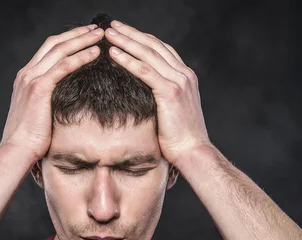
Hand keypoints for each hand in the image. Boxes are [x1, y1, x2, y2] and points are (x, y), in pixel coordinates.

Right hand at [0, 25, 104, 161]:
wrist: (17, 150)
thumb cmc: (30, 139)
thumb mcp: (39, 114)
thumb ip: (49, 101)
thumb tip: (67, 101)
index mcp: (26, 78)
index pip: (48, 50)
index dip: (68, 40)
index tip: (85, 36)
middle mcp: (27, 74)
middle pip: (54, 44)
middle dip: (76, 34)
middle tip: (96, 30)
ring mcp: (31, 79)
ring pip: (60, 50)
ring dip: (81, 40)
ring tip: (99, 36)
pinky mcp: (39, 88)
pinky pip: (63, 66)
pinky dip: (80, 57)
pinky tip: (94, 53)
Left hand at [103, 21, 211, 165]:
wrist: (193, 151)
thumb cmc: (180, 137)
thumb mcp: (172, 110)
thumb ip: (161, 96)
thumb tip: (142, 94)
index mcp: (185, 76)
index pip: (161, 49)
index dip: (142, 38)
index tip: (124, 32)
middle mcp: (184, 74)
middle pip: (153, 45)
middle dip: (131, 34)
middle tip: (112, 26)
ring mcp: (178, 81)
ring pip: (148, 54)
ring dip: (126, 41)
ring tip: (108, 34)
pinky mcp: (170, 92)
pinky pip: (145, 71)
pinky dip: (128, 60)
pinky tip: (114, 54)